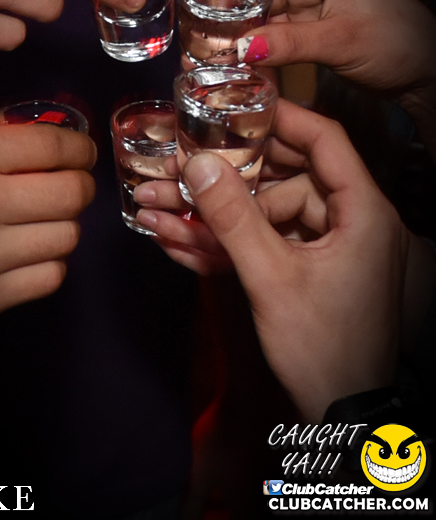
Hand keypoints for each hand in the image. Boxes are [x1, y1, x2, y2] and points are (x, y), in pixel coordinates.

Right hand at [0, 108, 96, 337]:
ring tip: (46, 219)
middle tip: (72, 184)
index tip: (82, 152)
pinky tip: (31, 253)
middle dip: (81, 185)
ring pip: (67, 236)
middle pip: (71, 192)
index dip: (79, 148)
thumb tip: (12, 123)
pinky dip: (49, 263)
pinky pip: (50, 277)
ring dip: (64, 225)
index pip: (51, 146)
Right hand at [138, 99, 410, 420]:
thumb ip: (232, 218)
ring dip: (216, 216)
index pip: (324, 140)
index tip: (237, 104)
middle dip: (229, 177)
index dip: (282, 117)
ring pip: (267, 213)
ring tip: (159, 211)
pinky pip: (266, 241)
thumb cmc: (323, 348)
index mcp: (362, 212)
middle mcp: (352, 221)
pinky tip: (178, 241)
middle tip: (182, 163)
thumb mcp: (271, 278)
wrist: (341, 416)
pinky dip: (229, 243)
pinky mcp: (310, 267)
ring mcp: (330, 246)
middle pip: (286, 177)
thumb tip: (196, 164)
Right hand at [203, 0, 435, 107]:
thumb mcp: (341, 40)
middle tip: (189, 15)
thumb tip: (238, 50)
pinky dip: (257, 37)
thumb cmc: (397, 42)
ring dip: (238, 21)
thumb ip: (289, 43)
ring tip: (205, 37)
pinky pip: (276, 24)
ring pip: (264, 3)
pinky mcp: (314, 18)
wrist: (426, 71)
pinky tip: (234, 50)